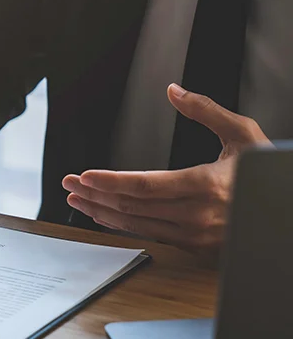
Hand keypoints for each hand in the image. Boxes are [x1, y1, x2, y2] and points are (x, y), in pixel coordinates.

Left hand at [62, 84, 271, 253]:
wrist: (287, 213)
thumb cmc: (266, 171)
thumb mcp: (244, 134)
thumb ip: (206, 111)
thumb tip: (174, 90)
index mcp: (206, 185)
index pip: (144, 185)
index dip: (109, 181)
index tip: (82, 176)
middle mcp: (198, 215)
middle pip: (132, 206)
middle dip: (94, 194)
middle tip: (68, 184)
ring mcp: (197, 236)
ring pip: (136, 224)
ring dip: (102, 211)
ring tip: (77, 199)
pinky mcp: (196, 248)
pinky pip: (150, 235)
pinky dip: (122, 225)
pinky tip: (105, 214)